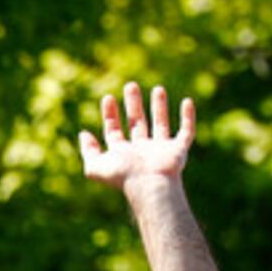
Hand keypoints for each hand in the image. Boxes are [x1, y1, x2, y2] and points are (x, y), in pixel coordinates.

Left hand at [79, 82, 195, 192]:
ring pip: (160, 124)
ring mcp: (160, 151)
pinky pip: (186, 132)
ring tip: (158, 88)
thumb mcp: (95, 166)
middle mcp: (141, 151)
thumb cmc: (122, 177)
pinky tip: (187, 102)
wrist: (149, 184)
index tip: (107, 97)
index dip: (110, 114)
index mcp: (122, 154)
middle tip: (130, 85)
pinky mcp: (178, 151)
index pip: (114, 131)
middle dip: (133, 104)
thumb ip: (88, 151)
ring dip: (159, 107)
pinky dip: (188, 117)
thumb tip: (83, 133)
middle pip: (136, 123)